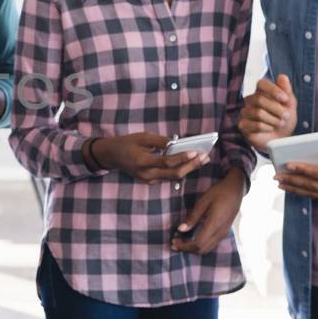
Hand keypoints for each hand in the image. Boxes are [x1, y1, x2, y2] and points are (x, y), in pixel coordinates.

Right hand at [94, 133, 208, 183]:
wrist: (112, 156)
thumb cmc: (127, 143)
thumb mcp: (142, 137)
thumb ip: (160, 141)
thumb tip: (177, 143)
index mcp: (142, 161)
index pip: (166, 162)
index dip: (181, 157)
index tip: (194, 152)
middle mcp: (146, 174)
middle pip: (174, 174)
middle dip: (191, 166)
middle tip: (205, 158)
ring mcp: (148, 180)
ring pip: (173, 177)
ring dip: (189, 169)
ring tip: (202, 160)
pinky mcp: (150, 181)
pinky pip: (168, 177)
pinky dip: (179, 170)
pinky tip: (190, 164)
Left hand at [171, 171, 245, 253]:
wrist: (236, 189)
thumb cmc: (219, 192)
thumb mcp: (203, 201)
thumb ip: (192, 217)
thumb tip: (181, 229)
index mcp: (214, 224)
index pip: (198, 243)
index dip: (184, 246)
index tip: (173, 241)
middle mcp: (220, 232)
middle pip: (202, 250)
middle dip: (187, 249)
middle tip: (174, 243)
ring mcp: (224, 233)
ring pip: (207, 249)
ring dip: (193, 248)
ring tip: (181, 242)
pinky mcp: (224, 231)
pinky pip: (211, 244)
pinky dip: (200, 245)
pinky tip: (192, 239)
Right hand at [239, 75, 296, 150]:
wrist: (281, 138)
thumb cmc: (284, 120)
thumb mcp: (290, 105)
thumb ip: (287, 91)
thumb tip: (282, 77)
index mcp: (261, 92)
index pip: (261, 83)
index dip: (273, 90)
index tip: (285, 99)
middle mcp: (251, 100)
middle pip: (260, 99)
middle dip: (277, 109)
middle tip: (285, 116)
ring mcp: (245, 113)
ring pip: (258, 113)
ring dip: (274, 120)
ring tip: (279, 123)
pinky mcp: (243, 125)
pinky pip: (255, 125)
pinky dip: (267, 128)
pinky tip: (270, 128)